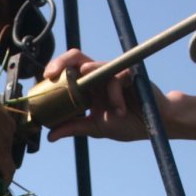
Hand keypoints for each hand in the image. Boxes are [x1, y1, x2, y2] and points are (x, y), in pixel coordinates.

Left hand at [40, 49, 161, 143]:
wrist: (153, 124)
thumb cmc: (127, 123)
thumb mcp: (95, 127)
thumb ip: (74, 128)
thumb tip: (50, 136)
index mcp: (88, 86)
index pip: (66, 72)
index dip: (53, 72)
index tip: (42, 81)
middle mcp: (97, 76)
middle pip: (75, 58)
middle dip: (60, 62)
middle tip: (50, 74)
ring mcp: (112, 73)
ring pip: (93, 65)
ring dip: (92, 81)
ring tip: (94, 101)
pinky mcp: (128, 73)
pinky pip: (115, 78)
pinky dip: (114, 95)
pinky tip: (119, 110)